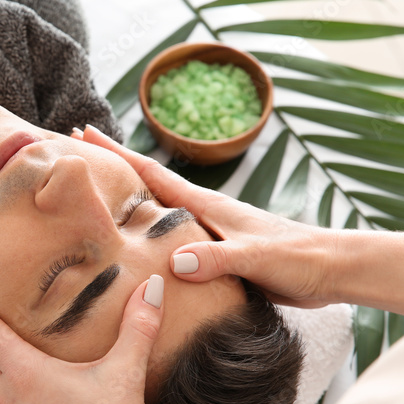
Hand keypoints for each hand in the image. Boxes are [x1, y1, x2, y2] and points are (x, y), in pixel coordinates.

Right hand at [73, 125, 333, 307]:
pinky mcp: (215, 253)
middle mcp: (201, 212)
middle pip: (146, 183)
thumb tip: (177, 261)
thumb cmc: (297, 258)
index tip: (81, 133)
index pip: (150, 172)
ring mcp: (207, 230)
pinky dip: (145, 232)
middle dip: (110, 168)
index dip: (115, 153)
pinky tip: (135, 244)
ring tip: (93, 197)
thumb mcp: (256, 258)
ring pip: (155, 210)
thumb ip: (219, 259)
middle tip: (74, 155)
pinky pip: (168, 238)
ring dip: (125, 200)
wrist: (329, 269)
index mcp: (206, 205)